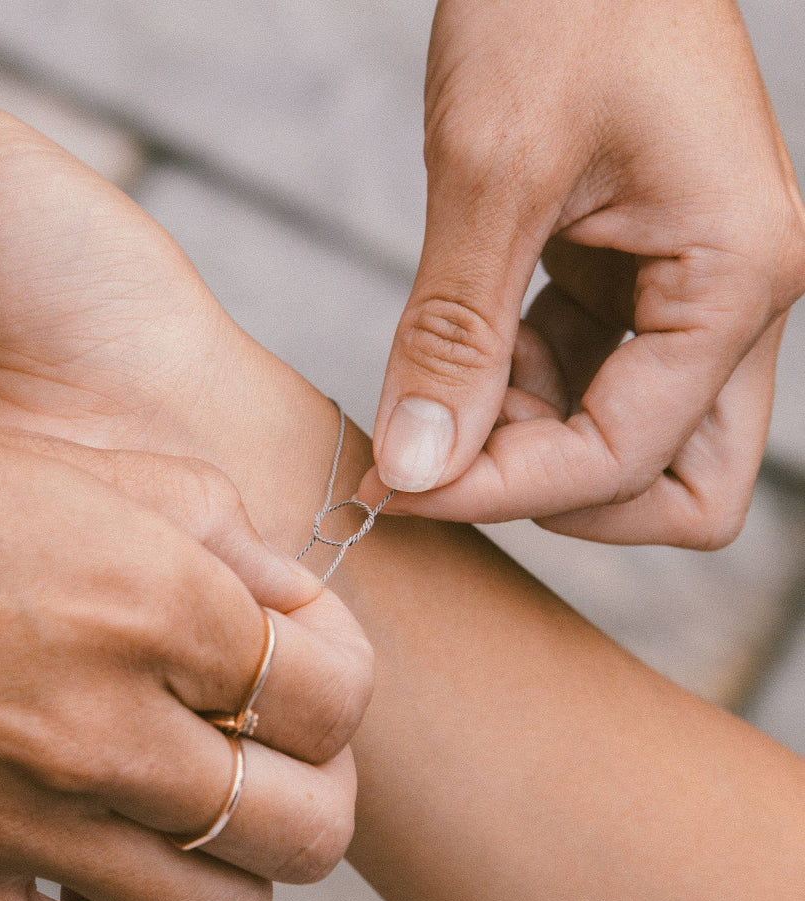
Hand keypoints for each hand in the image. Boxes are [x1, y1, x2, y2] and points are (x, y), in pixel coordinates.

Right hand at [0, 394, 366, 900]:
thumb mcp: (74, 463)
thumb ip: (216, 529)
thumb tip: (296, 600)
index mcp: (150, 603)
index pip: (337, 695)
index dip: (340, 665)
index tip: (302, 642)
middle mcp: (102, 727)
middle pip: (311, 824)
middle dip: (320, 774)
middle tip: (276, 728)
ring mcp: (21, 823)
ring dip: (242, 854)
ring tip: (204, 790)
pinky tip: (109, 864)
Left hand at [365, 0, 804, 546]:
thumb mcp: (489, 174)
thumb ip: (453, 338)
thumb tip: (416, 469)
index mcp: (738, 273)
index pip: (625, 458)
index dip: (501, 490)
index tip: (396, 486)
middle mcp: (741, 298)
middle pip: (676, 488)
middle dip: (554, 488)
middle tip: (447, 448)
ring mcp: (698, 294)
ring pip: (634, 446)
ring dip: (535, 441)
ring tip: (450, 377)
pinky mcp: (646, 283)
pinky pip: (597, 386)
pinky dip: (529, 393)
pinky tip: (471, 347)